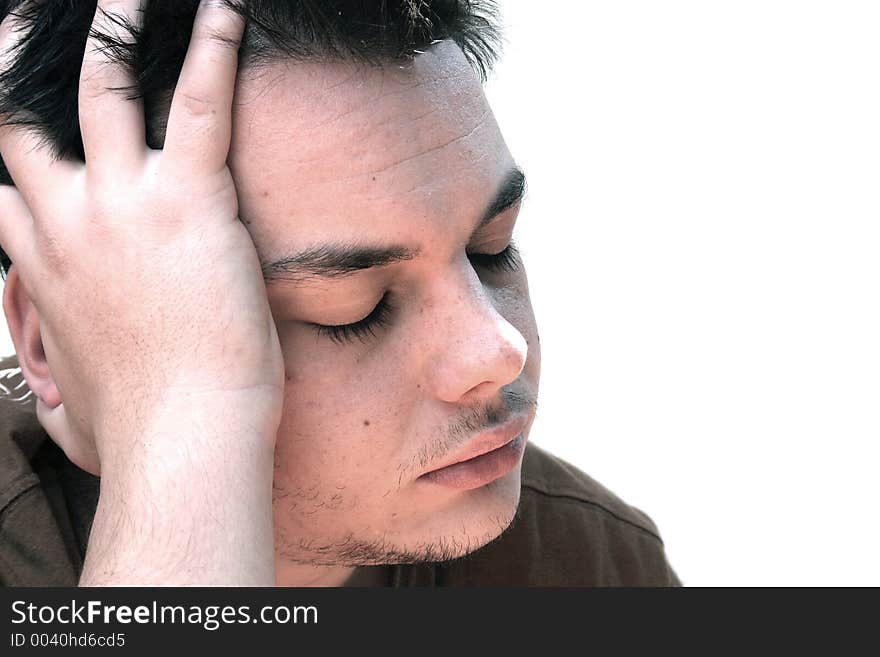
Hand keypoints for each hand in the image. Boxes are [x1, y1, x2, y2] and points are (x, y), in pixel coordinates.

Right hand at [0, 1, 284, 476]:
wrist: (183, 437)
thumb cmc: (140, 430)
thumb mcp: (71, 408)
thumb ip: (57, 387)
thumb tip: (56, 405)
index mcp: (41, 268)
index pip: (6, 189)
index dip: (12, 157)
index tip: (24, 134)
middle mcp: (65, 222)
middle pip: (23, 118)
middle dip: (24, 64)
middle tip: (33, 25)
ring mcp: (122, 204)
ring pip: (103, 85)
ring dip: (115, 28)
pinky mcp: (189, 199)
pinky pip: (198, 103)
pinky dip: (211, 51)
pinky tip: (223, 10)